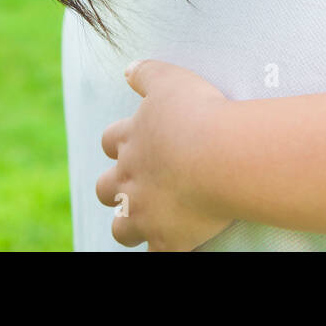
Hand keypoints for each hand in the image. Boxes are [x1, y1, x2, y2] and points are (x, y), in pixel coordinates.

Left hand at [96, 59, 234, 250]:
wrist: (220, 157)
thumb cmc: (198, 114)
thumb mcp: (169, 80)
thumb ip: (145, 72)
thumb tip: (127, 69)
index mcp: (130, 141)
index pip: (111, 142)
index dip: (119, 143)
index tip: (132, 143)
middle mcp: (129, 179)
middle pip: (106, 189)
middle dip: (114, 188)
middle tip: (133, 186)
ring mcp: (145, 213)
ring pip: (122, 228)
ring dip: (129, 225)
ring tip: (145, 223)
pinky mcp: (167, 239)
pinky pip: (156, 255)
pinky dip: (162, 251)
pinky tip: (173, 245)